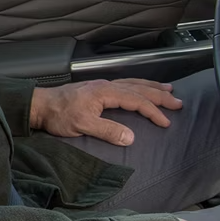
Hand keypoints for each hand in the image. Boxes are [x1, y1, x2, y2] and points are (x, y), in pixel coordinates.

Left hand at [29, 78, 181, 146]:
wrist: (41, 105)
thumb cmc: (59, 115)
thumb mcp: (82, 126)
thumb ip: (107, 131)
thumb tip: (131, 137)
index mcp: (106, 92)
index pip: (136, 100)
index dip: (153, 111)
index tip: (166, 122)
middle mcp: (107, 85)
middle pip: (139, 88)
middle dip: (160, 95)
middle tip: (178, 102)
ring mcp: (102, 85)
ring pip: (133, 83)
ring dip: (152, 86)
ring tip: (168, 89)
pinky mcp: (98, 88)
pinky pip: (125, 84)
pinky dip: (138, 85)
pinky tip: (141, 88)